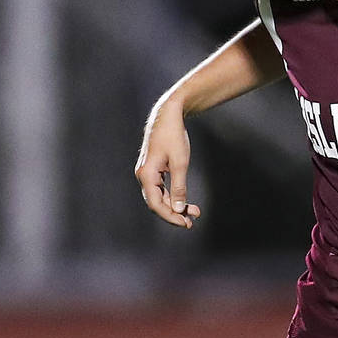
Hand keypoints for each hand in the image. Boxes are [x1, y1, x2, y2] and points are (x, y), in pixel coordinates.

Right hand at [135, 109, 201, 229]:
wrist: (168, 115)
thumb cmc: (173, 136)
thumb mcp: (180, 163)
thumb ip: (179, 188)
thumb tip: (177, 209)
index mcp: (145, 174)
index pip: (155, 204)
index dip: (170, 217)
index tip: (185, 223)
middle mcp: (143, 175)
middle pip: (156, 203)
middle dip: (174, 213)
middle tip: (192, 221)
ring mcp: (147, 172)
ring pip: (160, 197)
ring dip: (175, 206)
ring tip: (194, 212)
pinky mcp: (153, 169)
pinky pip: (161, 188)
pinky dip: (173, 196)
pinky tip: (185, 202)